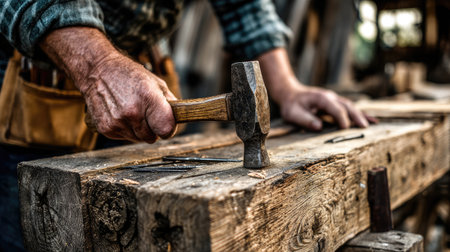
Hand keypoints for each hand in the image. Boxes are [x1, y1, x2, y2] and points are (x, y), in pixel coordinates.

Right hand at [41, 27, 175, 142]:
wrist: (97, 71)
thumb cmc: (128, 75)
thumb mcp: (155, 83)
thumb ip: (170, 102)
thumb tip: (179, 117)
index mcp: (148, 98)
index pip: (166, 129)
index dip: (169, 128)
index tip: (166, 124)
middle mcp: (132, 112)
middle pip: (152, 138)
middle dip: (153, 129)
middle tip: (147, 114)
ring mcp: (117, 122)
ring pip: (138, 139)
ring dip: (139, 130)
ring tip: (133, 112)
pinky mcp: (106, 128)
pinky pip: (124, 138)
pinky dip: (125, 129)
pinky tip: (121, 114)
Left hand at [257, 48, 372, 130]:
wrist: (290, 93)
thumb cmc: (291, 105)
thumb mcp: (293, 113)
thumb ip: (305, 120)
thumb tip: (319, 126)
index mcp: (321, 98)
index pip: (335, 108)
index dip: (341, 118)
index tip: (345, 128)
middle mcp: (330, 97)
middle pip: (347, 106)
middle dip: (356, 116)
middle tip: (364, 127)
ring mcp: (334, 99)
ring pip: (351, 106)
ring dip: (361, 115)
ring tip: (373, 124)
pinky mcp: (335, 104)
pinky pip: (349, 108)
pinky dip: (360, 114)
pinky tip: (371, 120)